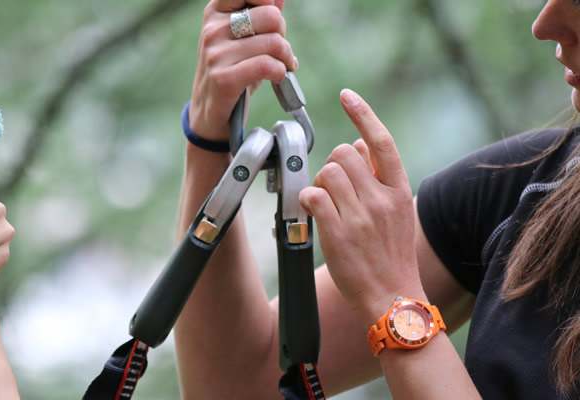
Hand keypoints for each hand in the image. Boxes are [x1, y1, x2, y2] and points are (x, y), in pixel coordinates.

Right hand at [189, 0, 297, 141]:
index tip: (272, 25)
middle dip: (283, 35)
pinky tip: (277, 76)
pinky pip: (266, 65)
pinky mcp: (224, 78)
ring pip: (274, 43)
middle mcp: (213, 29)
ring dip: (286, 58)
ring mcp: (216, 54)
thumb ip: (261, 14)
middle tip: (280, 51)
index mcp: (216, 11)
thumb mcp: (244, 39)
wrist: (210, 111)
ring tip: (282, 66)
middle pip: (271, 17)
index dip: (270, 4)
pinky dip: (280, 72)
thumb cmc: (232, 70)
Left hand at [299, 89, 422, 323]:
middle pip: (344, 153)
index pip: (381, 141)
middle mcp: (382, 198)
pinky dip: (307, 199)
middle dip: (332, 164)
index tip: (346, 95)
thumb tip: (359, 144)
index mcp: (399, 190)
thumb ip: (379, 177)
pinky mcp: (338, 233)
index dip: (363, 114)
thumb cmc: (390, 254)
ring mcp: (361, 215)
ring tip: (326, 204)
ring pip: (326, 171)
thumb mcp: (397, 212)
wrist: (392, 297)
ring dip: (319, 183)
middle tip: (332, 187)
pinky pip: (312, 195)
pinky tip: (313, 211)